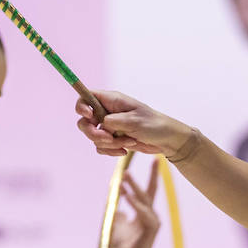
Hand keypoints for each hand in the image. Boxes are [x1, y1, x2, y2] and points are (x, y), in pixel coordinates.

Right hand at [75, 89, 189, 157]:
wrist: (166, 140)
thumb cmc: (154, 125)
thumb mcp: (135, 120)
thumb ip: (114, 120)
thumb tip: (101, 125)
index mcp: (112, 101)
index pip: (86, 97)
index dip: (82, 106)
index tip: (89, 116)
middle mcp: (107, 112)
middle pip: (84, 122)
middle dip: (94, 133)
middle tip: (108, 138)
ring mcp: (109, 127)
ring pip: (93, 137)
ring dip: (109, 144)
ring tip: (128, 143)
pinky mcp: (112, 140)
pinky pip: (101, 147)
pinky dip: (111, 151)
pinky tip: (125, 150)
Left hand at [105, 160, 160, 247]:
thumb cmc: (113, 245)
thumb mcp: (113, 220)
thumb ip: (118, 207)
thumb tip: (119, 196)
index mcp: (142, 215)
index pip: (148, 192)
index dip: (152, 177)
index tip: (155, 160)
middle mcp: (150, 218)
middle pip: (151, 193)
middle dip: (152, 176)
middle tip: (153, 160)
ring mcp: (152, 225)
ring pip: (146, 202)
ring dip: (135, 188)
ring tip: (125, 176)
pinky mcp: (151, 232)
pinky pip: (145, 214)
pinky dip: (136, 204)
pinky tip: (127, 195)